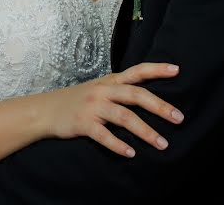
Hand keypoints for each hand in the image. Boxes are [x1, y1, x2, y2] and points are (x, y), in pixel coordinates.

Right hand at [40, 63, 182, 156]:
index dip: (156, 69)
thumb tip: (147, 98)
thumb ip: (118, 90)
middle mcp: (103, 91)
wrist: (44, 110)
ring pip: (124, 117)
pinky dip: (118, 145)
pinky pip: (104, 135)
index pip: (136, 71)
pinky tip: (131, 153)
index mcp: (109, 81)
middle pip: (135, 95)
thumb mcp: (97, 89)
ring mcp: (92, 107)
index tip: (177, 70)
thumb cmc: (76, 101)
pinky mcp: (83, 124)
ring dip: (145, 131)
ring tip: (162, 144)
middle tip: (179, 118)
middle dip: (159, 106)